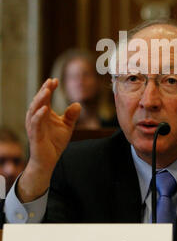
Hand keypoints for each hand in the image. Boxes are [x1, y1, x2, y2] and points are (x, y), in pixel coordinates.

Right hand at [18, 78, 80, 201]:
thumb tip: (78, 104)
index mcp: (44, 114)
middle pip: (39, 100)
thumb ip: (71, 115)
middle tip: (51, 82)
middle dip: (44, 90)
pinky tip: (45, 108)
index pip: (45, 98)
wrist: (48, 161)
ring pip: (34, 109)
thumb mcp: (67, 127)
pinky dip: (39, 115)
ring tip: (47, 91)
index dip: (49, 88)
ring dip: (40, 99)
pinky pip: (35, 123)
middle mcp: (37, 118)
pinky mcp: (35, 135)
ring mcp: (34, 126)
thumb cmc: (55, 142)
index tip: (56, 80)